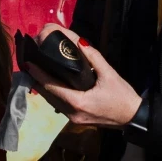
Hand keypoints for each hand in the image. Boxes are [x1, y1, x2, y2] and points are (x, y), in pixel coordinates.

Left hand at [27, 24, 142, 128]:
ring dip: (44, 87)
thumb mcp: (109, 74)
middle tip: (30, 63)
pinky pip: (59, 105)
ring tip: (36, 70)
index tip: (28, 62)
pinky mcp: (77, 119)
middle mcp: (72, 113)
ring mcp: (73, 119)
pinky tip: (50, 83)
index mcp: (78, 102)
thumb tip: (78, 41)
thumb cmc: (123, 96)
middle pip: (48, 95)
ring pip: (52, 102)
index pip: (51, 86)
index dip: (38, 74)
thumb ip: (93, 57)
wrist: (134, 118)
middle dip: (37, 79)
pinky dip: (53, 94)